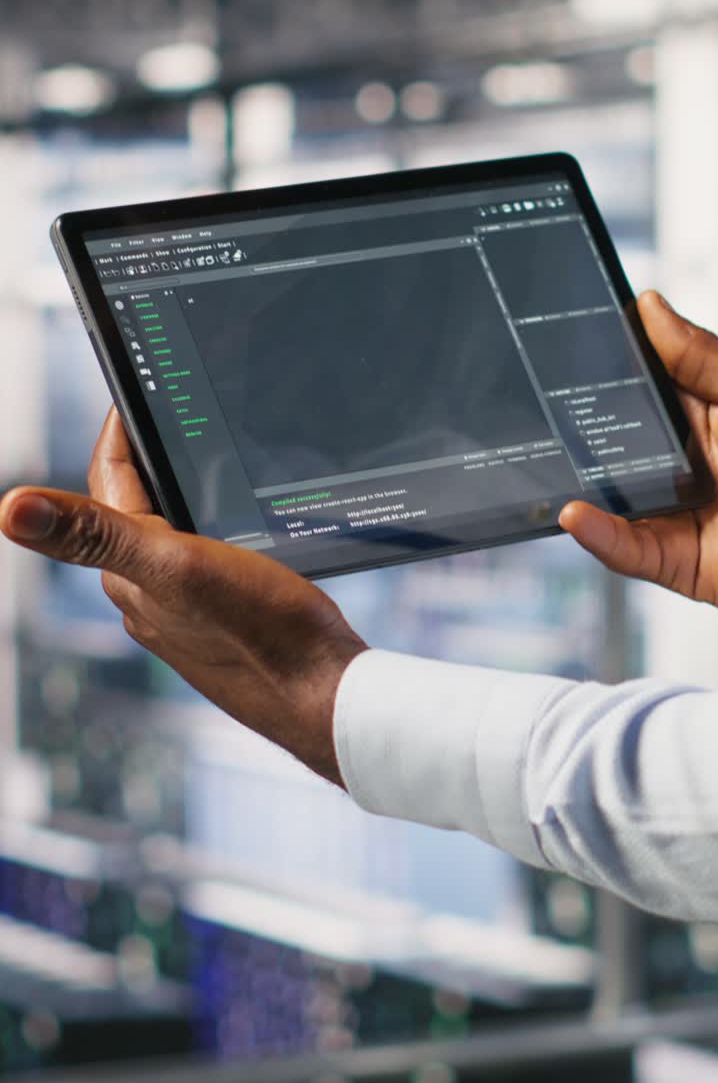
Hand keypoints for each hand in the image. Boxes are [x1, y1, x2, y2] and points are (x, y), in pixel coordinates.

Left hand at [0, 410, 366, 783]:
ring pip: (171, 535)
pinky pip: (203, 562)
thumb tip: (10, 509)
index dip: (120, 428)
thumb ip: (94, 533)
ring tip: (209, 461)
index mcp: (128, 574)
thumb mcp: (176, 565)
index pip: (108, 480)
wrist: (323, 695)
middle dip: (150, 459)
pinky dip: (212, 533)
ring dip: (182, 497)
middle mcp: (148, 593)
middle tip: (175, 416)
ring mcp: (185, 610)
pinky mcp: (222, 622)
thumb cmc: (259, 634)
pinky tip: (240, 530)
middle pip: (135, 506)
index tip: (135, 387)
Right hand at [560, 290, 717, 604]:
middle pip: (614, 445)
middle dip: (575, 430)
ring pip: (612, 501)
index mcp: (700, 418)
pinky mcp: (674, 560)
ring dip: (578, 487)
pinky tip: (576, 515)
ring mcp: (675, 513)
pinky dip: (599, 536)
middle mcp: (682, 463)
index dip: (603, 369)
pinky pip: (628, 550)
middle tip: (539, 408)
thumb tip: (650, 307)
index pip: (639, 389)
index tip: (566, 344)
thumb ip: (701, 359)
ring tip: (548, 467)